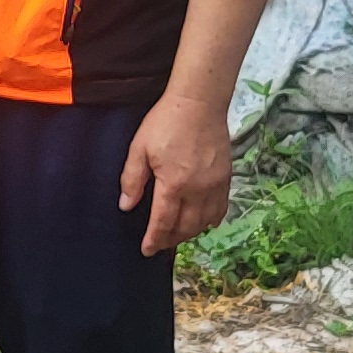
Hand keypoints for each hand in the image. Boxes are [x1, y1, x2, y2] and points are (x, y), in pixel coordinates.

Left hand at [117, 86, 236, 257]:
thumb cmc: (166, 122)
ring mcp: (215, 185)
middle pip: (185, 227)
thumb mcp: (140, 148)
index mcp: (173, 184)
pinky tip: (202, 223)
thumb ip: (132, 179)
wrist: (199, 102)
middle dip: (171, 240)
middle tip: (159, 244)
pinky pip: (220, 208)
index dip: (154, 240)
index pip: (163, 222)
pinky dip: (211, 220)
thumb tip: (127, 206)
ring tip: (177, 236)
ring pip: (204, 222)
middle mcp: (197, 190)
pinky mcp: (226, 178)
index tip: (147, 250)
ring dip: (190, 233)